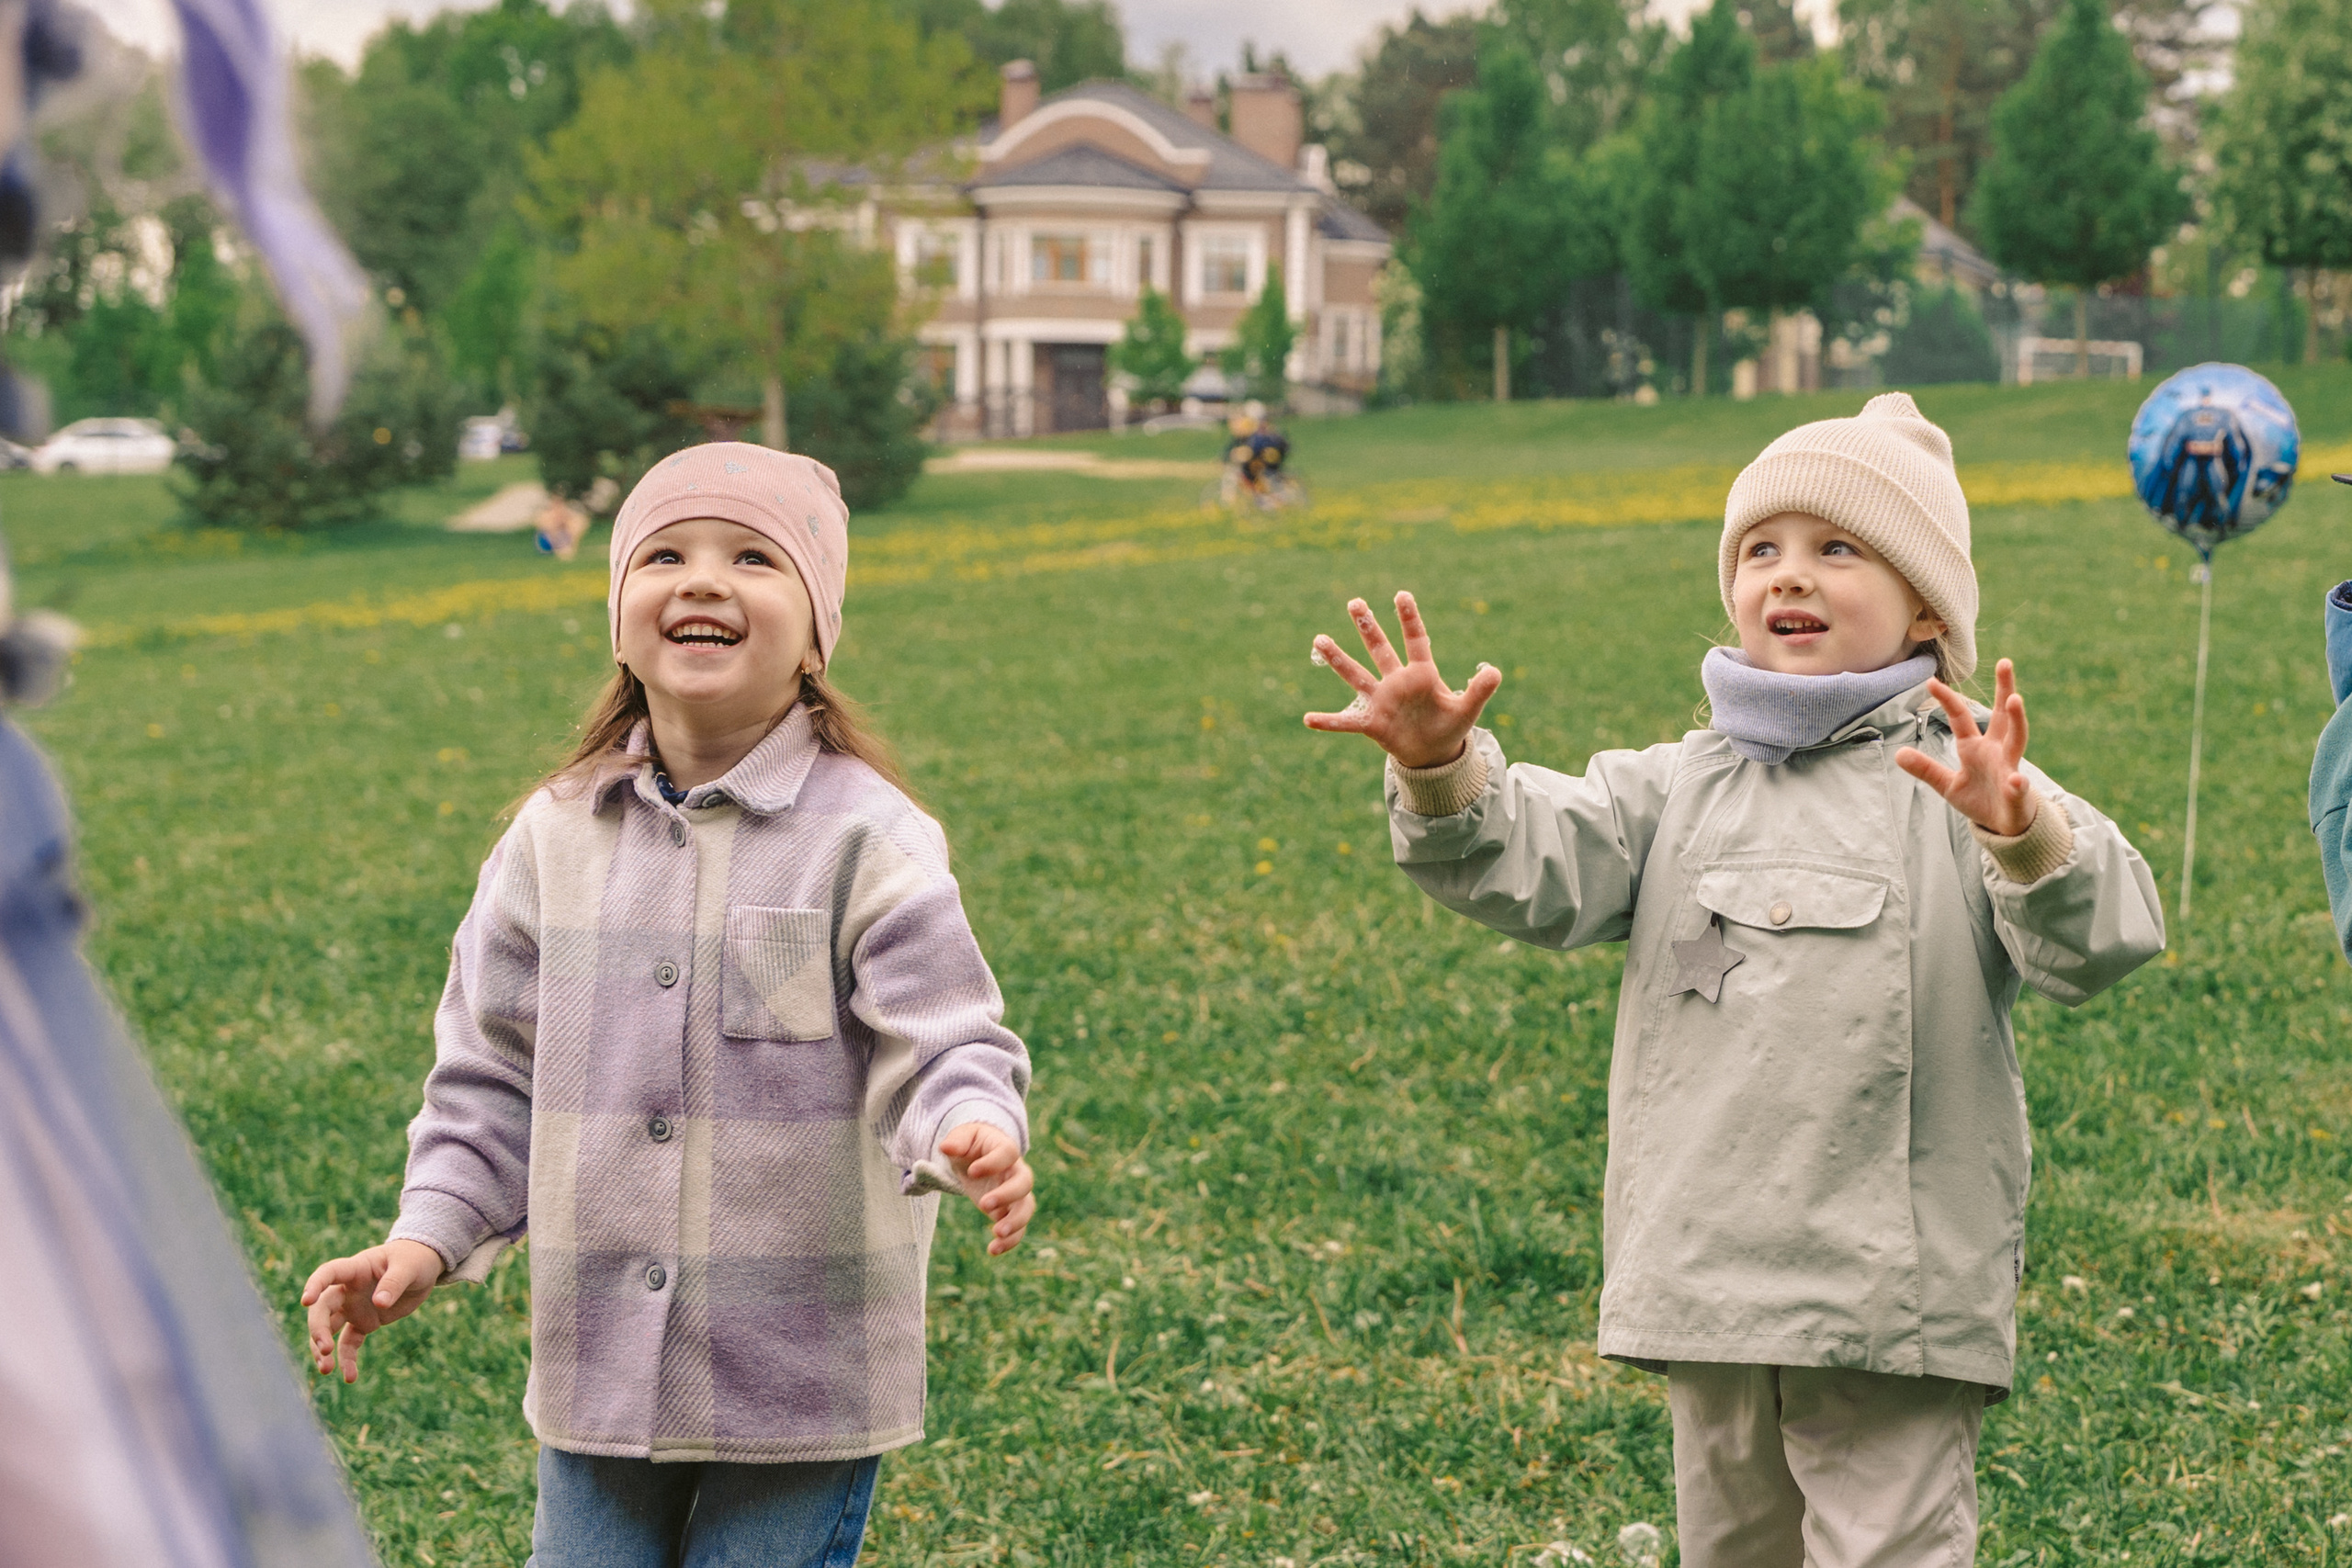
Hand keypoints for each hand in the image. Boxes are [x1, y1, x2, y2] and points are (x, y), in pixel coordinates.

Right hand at [300, 1238, 441, 1383]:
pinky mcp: (364, 1323)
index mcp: (356, 1268)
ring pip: (328, 1329)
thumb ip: (395, 1283)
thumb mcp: (410, 1267)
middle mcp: (347, 1290)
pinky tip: (350, 1377)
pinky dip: (347, 1360)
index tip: (306, 1301)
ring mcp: (353, 1308)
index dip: (315, 1285)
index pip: (328, 1273)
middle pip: (323, 1309)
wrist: (422, 1267)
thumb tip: (379, 1303)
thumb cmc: (414, 1259)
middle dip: (318, 1329)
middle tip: (324, 1349)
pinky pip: (349, 1343)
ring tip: (326, 1370)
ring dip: (322, 1349)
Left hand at [937, 1122, 1034, 1255]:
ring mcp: (1016, 1194)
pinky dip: (1010, 1241)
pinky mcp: (1010, 1212)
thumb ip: (957, 1141)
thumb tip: (946, 1147)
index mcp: (1005, 1149)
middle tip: (983, 1205)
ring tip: (996, 1233)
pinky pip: (1019, 1228)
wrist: (979, 1159)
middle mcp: (1016, 1172)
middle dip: (1007, 1195)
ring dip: (1015, 1222)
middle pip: (1024, 1182)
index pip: (1008, 1153)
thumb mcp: (963, 1137)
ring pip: (1026, 1208)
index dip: (993, 1163)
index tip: (972, 1172)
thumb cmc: (972, 1145)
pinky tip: (993, 1250)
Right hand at [1303, 591, 1500, 769]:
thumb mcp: (1467, 710)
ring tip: (1319, 639)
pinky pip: (1346, 721)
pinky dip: (1328, 721)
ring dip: (1338, 659)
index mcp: (1422, 674)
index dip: (1410, 619)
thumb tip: (1496, 671)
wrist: (1432, 753)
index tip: (1402, 595)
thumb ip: (1479, 690)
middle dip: (1368, 626)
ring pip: (1356, 675)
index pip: (1415, 641)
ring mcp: (1381, 701)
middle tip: (1355, 602)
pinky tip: (1308, 719)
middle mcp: (1397, 682)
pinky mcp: (1372, 724)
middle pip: (1379, 649)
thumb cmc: (1449, 726)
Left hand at [1895, 658, 2036, 835]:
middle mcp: (1996, 751)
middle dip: (2004, 689)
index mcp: (1975, 748)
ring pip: (2018, 740)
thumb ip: (1926, 769)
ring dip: (2017, 720)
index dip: (1947, 700)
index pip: (1961, 718)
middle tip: (2004, 662)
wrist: (2005, 826)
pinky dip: (2017, 785)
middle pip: (2002, 716)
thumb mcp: (1947, 785)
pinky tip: (2015, 781)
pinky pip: (2018, 788)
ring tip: (2015, 700)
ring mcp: (2009, 769)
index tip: (1931, 681)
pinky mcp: (2018, 794)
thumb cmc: (1979, 799)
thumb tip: (1898, 754)